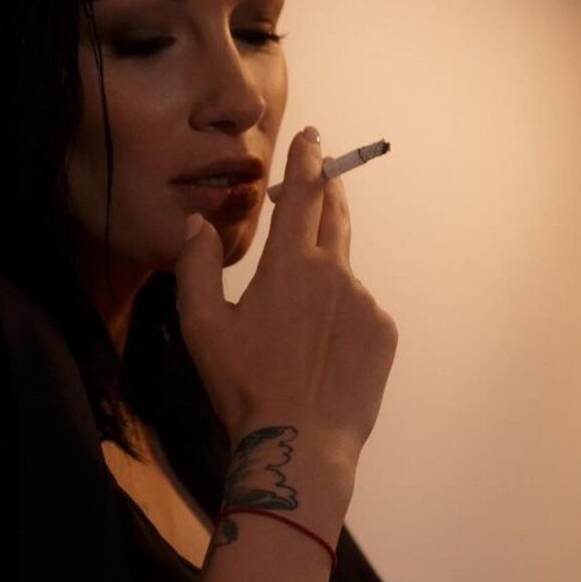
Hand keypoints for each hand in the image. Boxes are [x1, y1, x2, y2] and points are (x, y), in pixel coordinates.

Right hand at [175, 127, 397, 465]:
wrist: (302, 444)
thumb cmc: (245, 386)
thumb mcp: (202, 327)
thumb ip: (196, 267)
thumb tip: (197, 225)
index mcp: (290, 265)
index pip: (302, 195)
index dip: (306, 160)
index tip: (312, 136)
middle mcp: (335, 273)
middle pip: (335, 216)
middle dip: (328, 189)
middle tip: (323, 172)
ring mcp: (365, 303)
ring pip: (342, 274)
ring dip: (324, 276)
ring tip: (298, 324)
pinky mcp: (384, 333)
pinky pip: (360, 311)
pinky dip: (341, 317)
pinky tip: (320, 353)